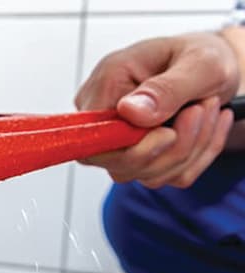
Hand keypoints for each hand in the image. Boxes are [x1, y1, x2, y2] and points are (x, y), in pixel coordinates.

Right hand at [75, 32, 239, 187]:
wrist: (217, 68)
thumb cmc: (204, 58)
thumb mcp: (200, 63)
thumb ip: (165, 89)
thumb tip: (128, 112)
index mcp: (107, 84)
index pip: (93, 138)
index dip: (130, 148)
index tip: (169, 133)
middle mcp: (104, 117)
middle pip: (119, 164)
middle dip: (173, 147)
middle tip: (203, 109)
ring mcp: (118, 142)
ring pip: (146, 174)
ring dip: (191, 150)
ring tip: (208, 110)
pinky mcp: (138, 158)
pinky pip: (165, 177)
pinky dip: (196, 158)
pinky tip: (206, 128)